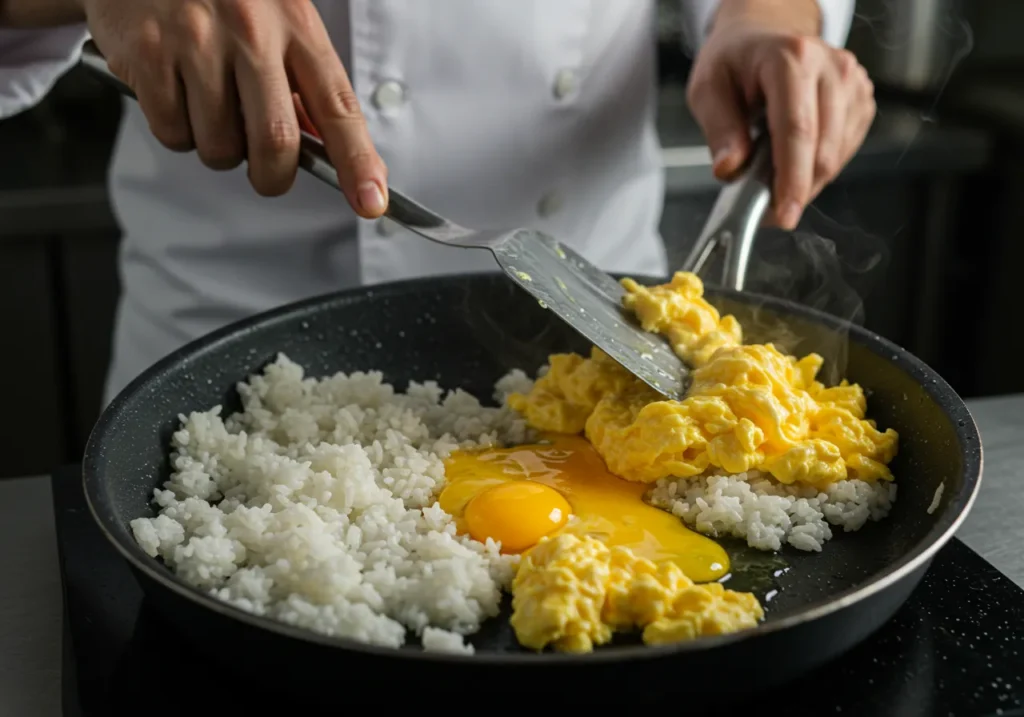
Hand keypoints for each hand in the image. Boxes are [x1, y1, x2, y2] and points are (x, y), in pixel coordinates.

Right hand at [82, 0, 388, 214]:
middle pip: (276, 143)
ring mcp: (197, 41)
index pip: (338, 107)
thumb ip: (303, 83)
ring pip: (219, 147)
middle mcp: (251, 31)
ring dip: (218, 148)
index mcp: (296, 23)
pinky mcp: (149, 54)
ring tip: (209, 106)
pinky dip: (175, 129)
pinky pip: (172, 131)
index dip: (358, 162)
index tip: (370, 201)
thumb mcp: (277, 19)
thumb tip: (328, 148)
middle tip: (265, 171)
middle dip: (272, 176)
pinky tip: (175, 89)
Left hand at [687, 0, 874, 228]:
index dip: (791, 180)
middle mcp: (830, 67)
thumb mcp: (708, 90)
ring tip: (773, 179)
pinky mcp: (861, 99)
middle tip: (765, 210)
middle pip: (822, 150)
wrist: (762, 33)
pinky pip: (844, 151)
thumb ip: (720, 131)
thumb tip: (731, 170)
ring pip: (836, 157)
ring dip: (805, 181)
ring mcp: (852, 82)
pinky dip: (818, 168)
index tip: (784, 214)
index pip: (797, 131)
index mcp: (790, 59)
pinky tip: (794, 159)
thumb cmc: (734, 60)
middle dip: (794, 190)